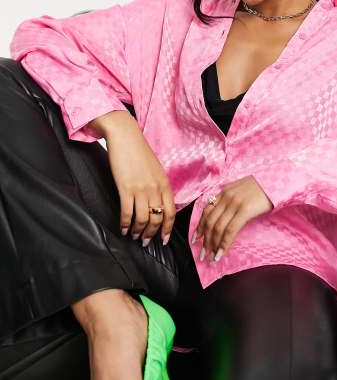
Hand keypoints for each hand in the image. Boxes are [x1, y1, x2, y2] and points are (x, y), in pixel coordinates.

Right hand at [102, 116, 175, 245]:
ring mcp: (140, 189)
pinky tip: (123, 229)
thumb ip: (159, 187)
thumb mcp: (156, 170)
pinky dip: (125, 224)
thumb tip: (158, 205)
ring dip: (138, 232)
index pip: (171, 213)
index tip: (163, 239)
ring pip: (143, 219)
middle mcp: (155, 189)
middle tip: (145, 242)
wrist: (126, 137)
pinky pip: (127, 212)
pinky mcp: (125, 188)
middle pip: (157, 219)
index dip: (167, 229)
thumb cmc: (140, 153)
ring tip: (134, 237)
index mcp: (165, 184)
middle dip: (151, 234)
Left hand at [192, 175, 272, 261]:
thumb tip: (226, 213)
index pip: (206, 211)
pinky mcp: (244, 210)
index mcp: (224, 191)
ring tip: (211, 258)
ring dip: (212, 245)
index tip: (196, 239)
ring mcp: (234, 203)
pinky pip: (230, 230)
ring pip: (217, 228)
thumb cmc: (263, 186)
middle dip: (204, 240)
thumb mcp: (243, 189)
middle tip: (202, 254)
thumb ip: (232, 198)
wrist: (278, 180)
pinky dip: (224, 244)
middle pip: (210, 221)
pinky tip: (221, 253)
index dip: (200, 226)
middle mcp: (226, 197)